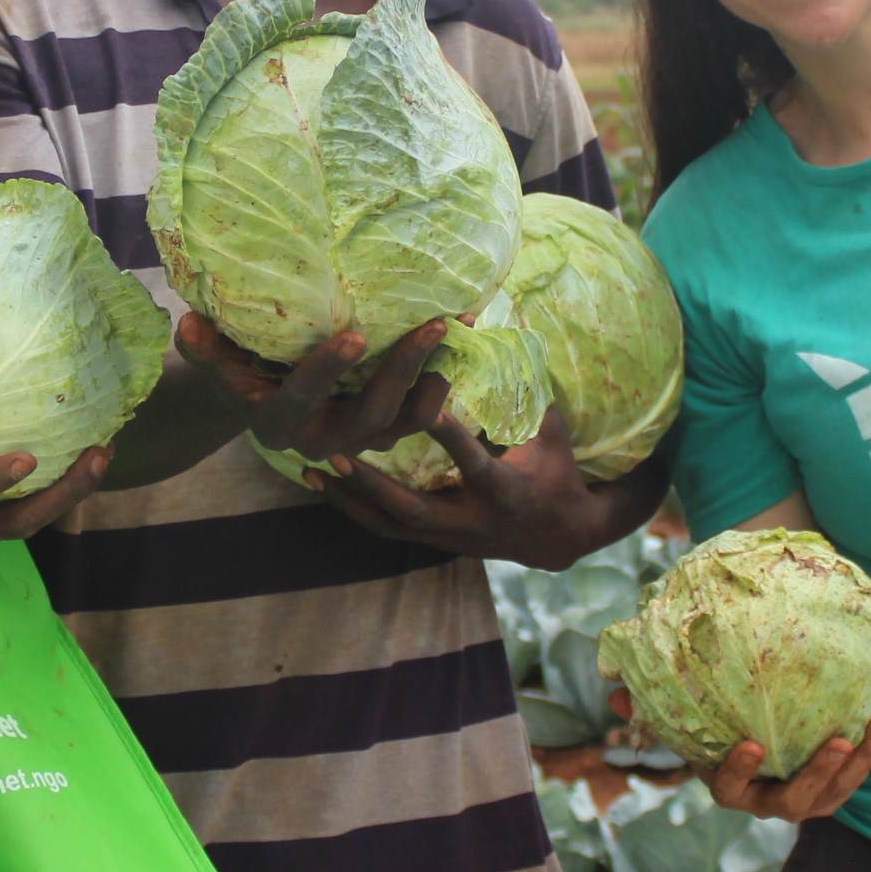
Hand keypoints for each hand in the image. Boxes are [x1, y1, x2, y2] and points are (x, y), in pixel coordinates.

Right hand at [178, 313, 449, 462]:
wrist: (263, 399)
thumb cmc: (238, 369)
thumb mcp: (217, 360)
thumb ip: (205, 348)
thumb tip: (188, 323)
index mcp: (279, 424)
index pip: (303, 398)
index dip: (328, 370)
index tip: (355, 335)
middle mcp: (324, 441)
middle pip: (372, 414)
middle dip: (403, 370)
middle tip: (432, 325)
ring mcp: (361, 440)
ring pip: (408, 421)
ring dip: (437, 379)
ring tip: (457, 330)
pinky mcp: (387, 431)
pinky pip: (425, 415)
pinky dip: (446, 379)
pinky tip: (466, 337)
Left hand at [305, 406, 617, 568]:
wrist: (558, 538)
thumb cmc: (557, 472)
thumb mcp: (554, 434)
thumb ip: (531, 390)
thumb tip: (515, 331)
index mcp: (504, 490)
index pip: (474, 462)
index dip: (451, 436)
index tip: (426, 405)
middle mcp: (470, 519)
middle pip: (413, 508)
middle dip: (374, 484)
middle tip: (337, 454)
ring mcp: (447, 536)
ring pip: (389, 526)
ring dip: (350, 500)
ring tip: (312, 471)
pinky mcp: (432, 540)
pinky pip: (383, 528)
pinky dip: (351, 508)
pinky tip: (320, 485)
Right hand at [610, 690, 870, 823]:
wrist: (759, 747)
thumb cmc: (712, 732)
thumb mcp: (682, 724)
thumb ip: (649, 710)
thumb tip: (614, 692)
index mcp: (730, 789)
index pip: (730, 789)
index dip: (739, 771)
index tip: (751, 744)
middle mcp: (771, 802)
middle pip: (796, 799)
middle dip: (819, 772)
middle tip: (837, 741)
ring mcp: (808, 800)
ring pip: (838, 789)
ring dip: (861, 759)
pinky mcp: (837, 788)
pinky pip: (861, 770)